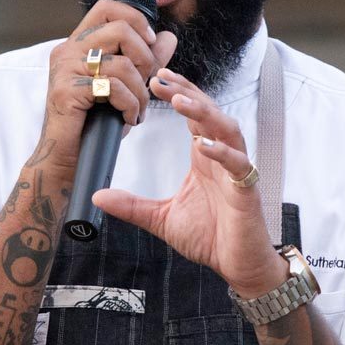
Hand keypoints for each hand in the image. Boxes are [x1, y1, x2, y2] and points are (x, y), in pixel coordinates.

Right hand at [46, 0, 177, 135]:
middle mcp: (68, 50)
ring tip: (138, 110)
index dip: (136, 19)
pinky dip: (129, 105)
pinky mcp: (66, 91)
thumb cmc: (96, 122)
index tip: (151, 41)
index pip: (107, 8)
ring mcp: (65, 69)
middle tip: (148, 84)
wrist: (71, 156)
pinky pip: (113, 88)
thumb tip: (168, 37)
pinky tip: (127, 118)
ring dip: (140, 91)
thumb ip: (145, 59)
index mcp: (80, 44)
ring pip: (121, 63)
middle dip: (146, 59)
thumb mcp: (126, 86)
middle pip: (121, 30)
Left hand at [92, 67, 285, 295]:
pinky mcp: (246, 190)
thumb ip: (132, 206)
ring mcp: (237, 172)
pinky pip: (239, 164)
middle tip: (160, 79)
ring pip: (228, 129)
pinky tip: (204, 144)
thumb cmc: (210, 238)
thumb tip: (98, 196)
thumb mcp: (161, 219)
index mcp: (204, 159)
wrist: (237, 266)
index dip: (179, 94)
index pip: (194, 115)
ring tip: (181, 102)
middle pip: (210, 113)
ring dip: (206, 113)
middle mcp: (222, 158)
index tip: (155, 78)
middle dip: (187, 93)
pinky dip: (223, 152)